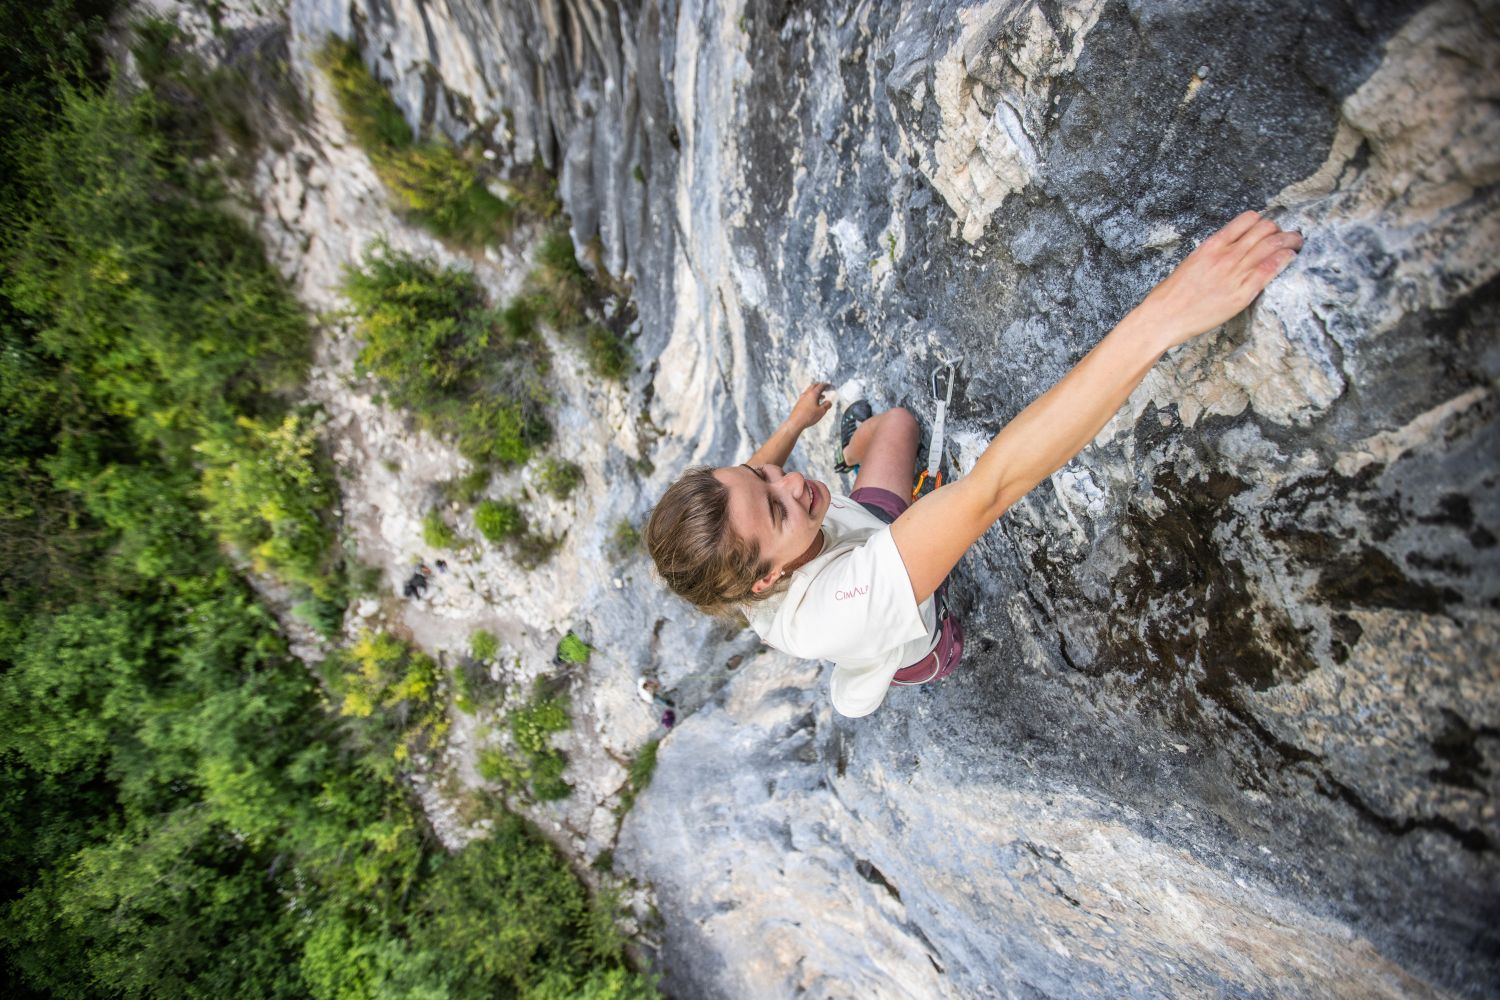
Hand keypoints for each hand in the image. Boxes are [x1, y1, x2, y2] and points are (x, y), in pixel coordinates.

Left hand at [787, 381, 832, 431]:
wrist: (795, 422)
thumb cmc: (809, 416)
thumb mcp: (821, 411)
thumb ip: (827, 405)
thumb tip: (829, 402)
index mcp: (813, 394)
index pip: (820, 386)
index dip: (826, 385)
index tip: (830, 386)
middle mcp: (806, 394)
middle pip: (813, 386)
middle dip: (820, 386)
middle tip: (825, 388)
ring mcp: (801, 398)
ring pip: (809, 391)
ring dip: (816, 392)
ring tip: (822, 397)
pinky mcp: (798, 403)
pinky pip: (806, 397)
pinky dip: (811, 397)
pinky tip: (814, 403)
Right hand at [1137, 211, 1303, 349]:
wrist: (1165, 316)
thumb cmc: (1172, 293)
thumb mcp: (1192, 262)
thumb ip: (1213, 254)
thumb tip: (1230, 250)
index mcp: (1212, 245)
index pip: (1247, 220)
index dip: (1262, 222)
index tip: (1268, 228)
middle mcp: (1226, 255)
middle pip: (1264, 229)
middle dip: (1280, 229)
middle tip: (1288, 235)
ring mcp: (1235, 273)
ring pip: (1272, 245)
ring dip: (1289, 240)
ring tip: (1297, 242)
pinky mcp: (1243, 293)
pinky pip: (1270, 269)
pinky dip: (1285, 259)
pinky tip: (1291, 257)